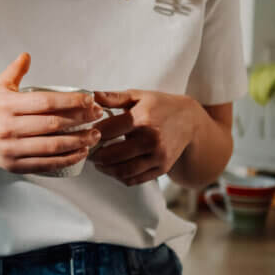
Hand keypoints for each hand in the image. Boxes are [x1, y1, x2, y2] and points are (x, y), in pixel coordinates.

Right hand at [0, 53, 103, 174]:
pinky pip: (47, 164)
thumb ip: (15, 70)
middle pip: (52, 124)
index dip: (71, 101)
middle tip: (98, 114)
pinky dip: (68, 159)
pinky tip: (82, 151)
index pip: (45, 102)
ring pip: (52, 146)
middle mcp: (7, 128)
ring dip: (79, 141)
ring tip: (95, 134)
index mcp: (6, 105)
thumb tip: (27, 55)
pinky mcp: (16, 165)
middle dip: (80, 119)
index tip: (89, 99)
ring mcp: (11, 149)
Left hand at [88, 89, 206, 185]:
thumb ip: (113, 97)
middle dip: (95, 155)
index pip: (107, 131)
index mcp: (142, 119)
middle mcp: (151, 139)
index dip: (92, 134)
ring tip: (98, 163)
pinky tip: (113, 169)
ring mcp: (158, 156)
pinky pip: (136, 179)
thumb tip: (91, 96)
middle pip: (112, 155)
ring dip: (105, 169)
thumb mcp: (138, 96)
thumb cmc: (160, 106)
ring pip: (123, 171)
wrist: (190, 121)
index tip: (84, 134)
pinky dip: (120, 177)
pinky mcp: (162, 168)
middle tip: (88, 152)